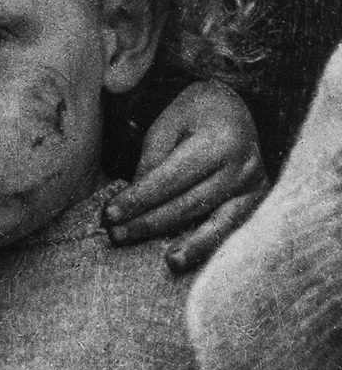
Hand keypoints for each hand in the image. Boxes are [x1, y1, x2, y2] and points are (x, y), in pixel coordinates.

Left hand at [103, 80, 267, 271]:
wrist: (233, 107)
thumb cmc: (192, 116)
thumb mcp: (165, 128)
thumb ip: (151, 164)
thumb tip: (133, 206)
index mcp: (218, 139)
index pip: (171, 178)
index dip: (139, 199)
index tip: (110, 214)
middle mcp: (242, 164)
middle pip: (190, 202)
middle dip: (150, 223)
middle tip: (117, 236)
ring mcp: (255, 183)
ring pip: (217, 221)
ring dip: (190, 244)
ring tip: (170, 263)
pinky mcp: (259, 198)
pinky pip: (234, 226)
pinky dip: (214, 243)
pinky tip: (196, 257)